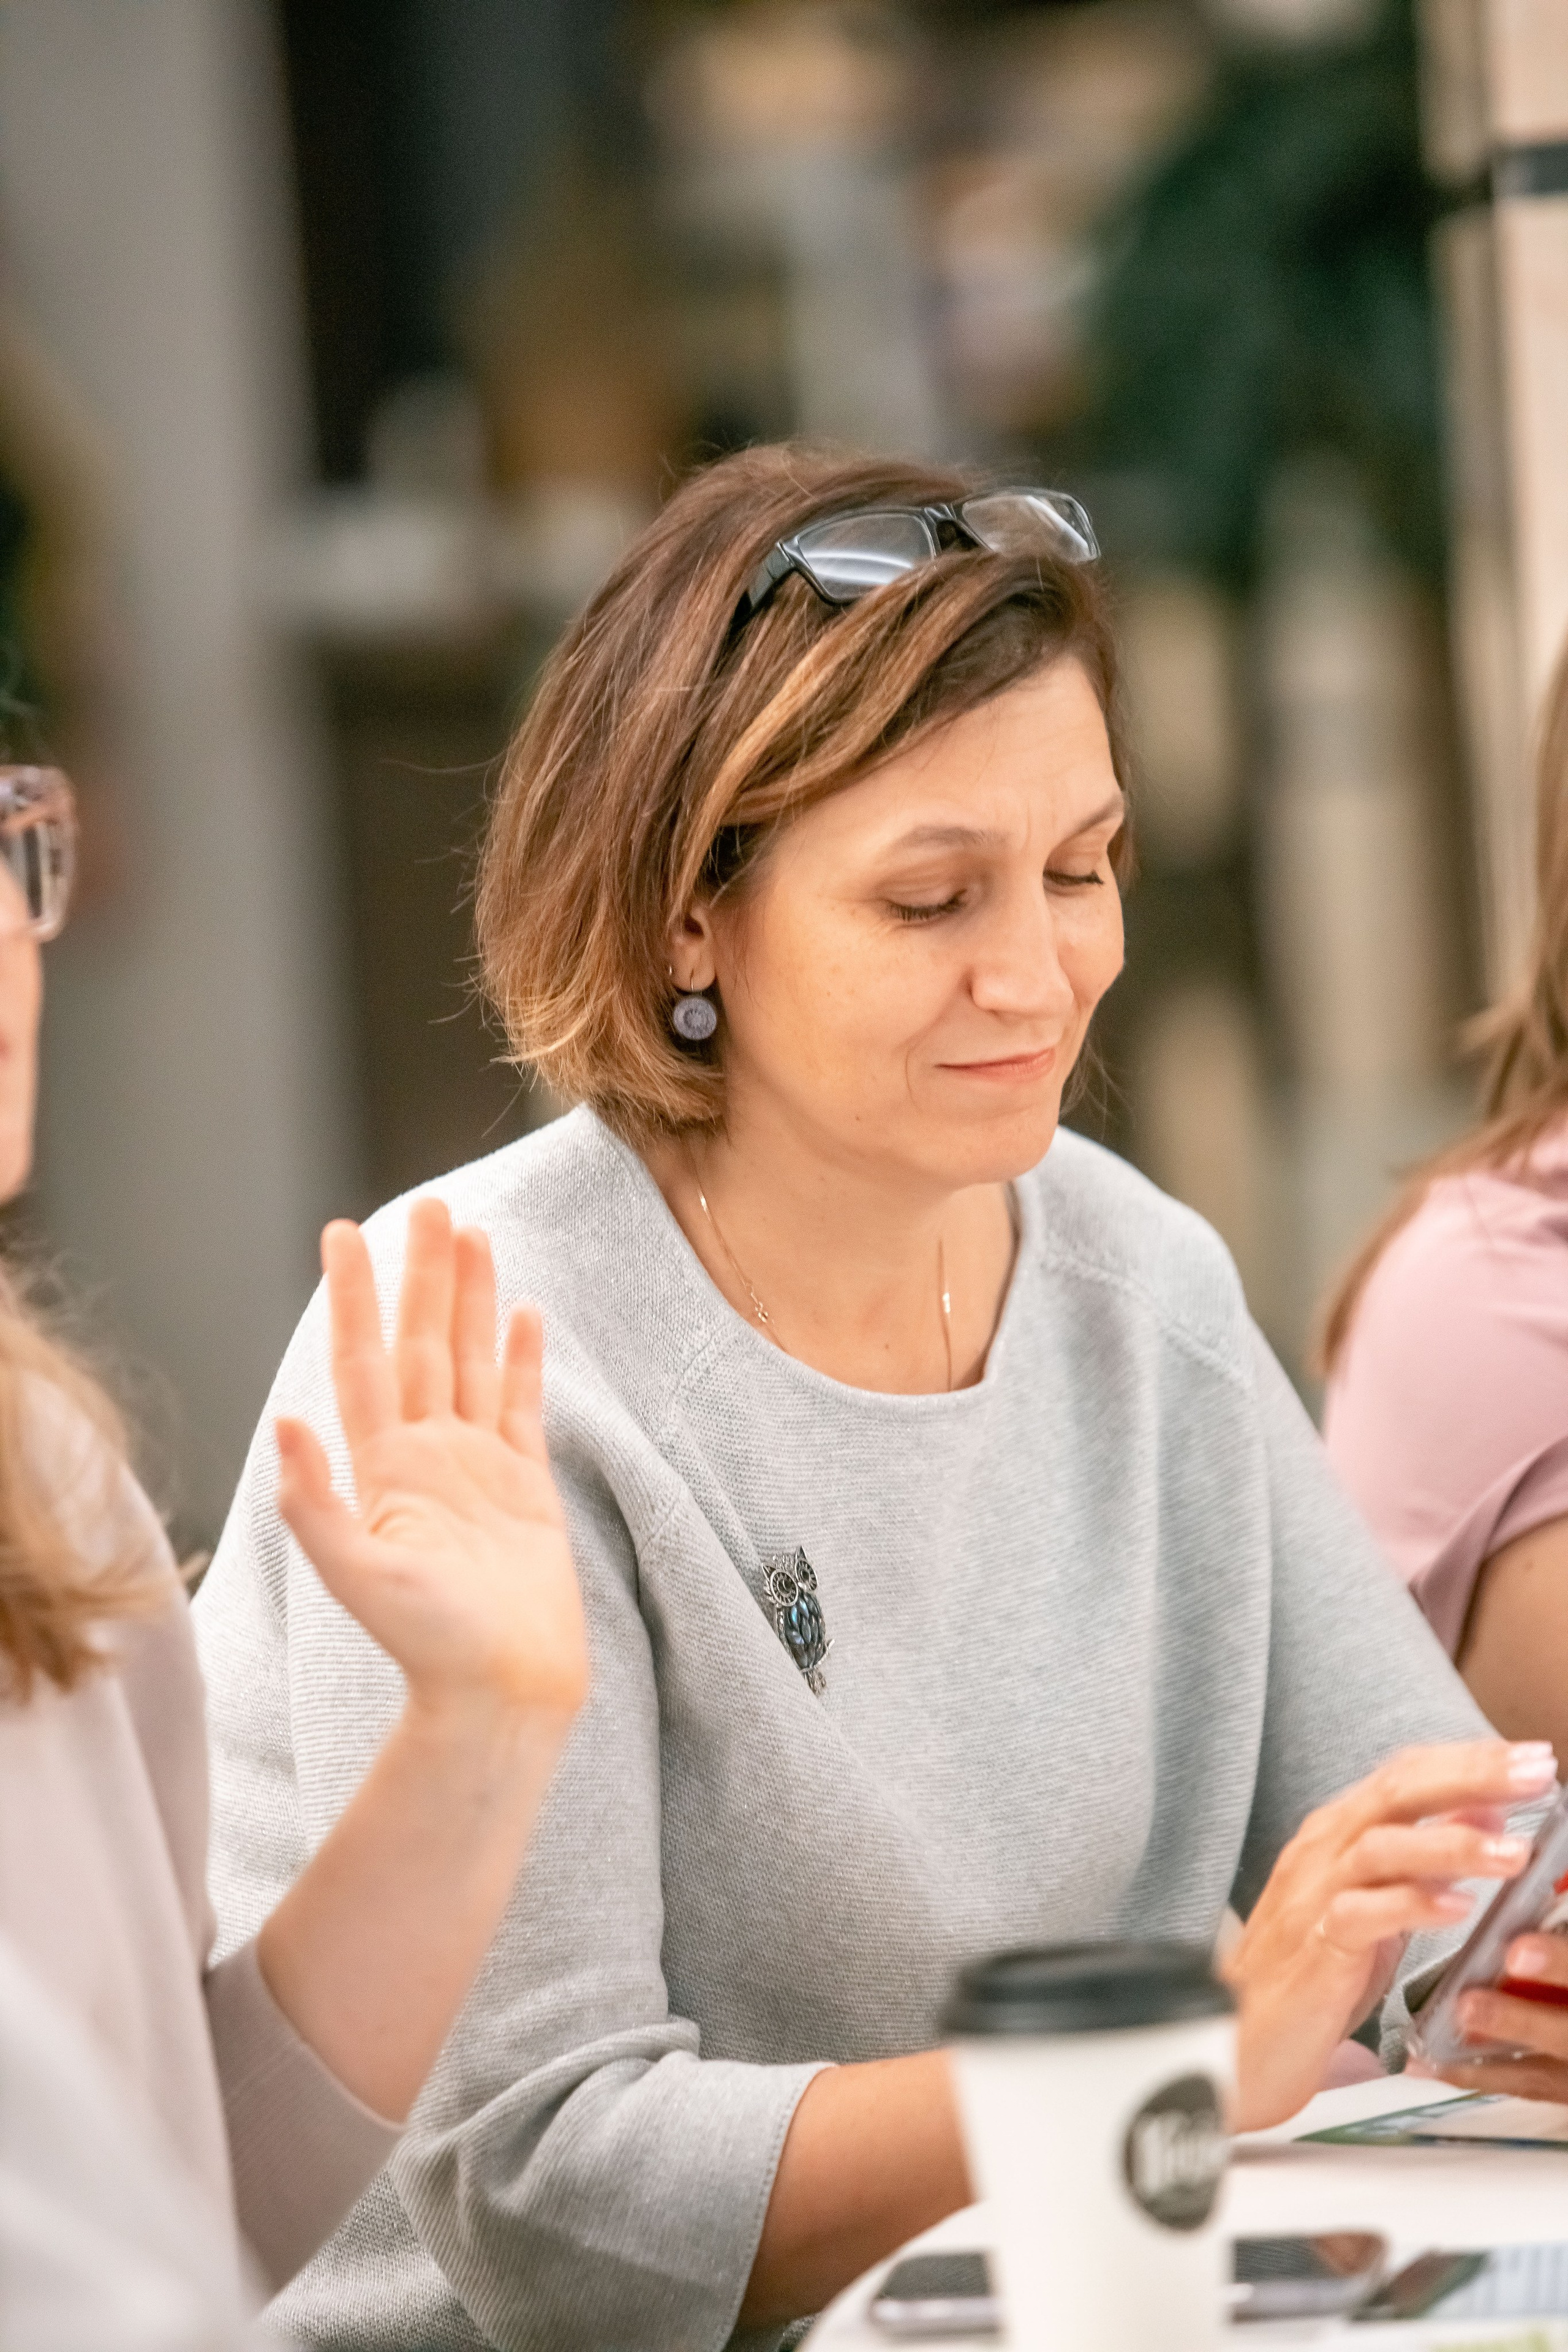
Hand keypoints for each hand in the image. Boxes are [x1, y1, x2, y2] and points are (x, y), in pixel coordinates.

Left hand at [275, 1198, 588, 1729]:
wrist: (502, 1692)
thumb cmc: (430, 1646)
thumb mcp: (359, 1577)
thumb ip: (316, 1505)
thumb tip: (283, 1424)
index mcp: (384, 1468)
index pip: (364, 1360)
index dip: (354, 1296)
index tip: (344, 1233)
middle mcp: (427, 1455)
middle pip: (424, 1343)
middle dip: (422, 1274)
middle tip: (427, 1205)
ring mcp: (478, 1466)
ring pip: (473, 1361)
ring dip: (471, 1299)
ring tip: (472, 1235)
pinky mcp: (525, 1485)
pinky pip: (521, 1406)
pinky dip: (522, 1358)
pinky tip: (524, 1313)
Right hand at [1222, 1739, 1555, 2130]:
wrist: (1240, 2034)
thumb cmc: (1310, 1972)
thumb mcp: (1377, 1905)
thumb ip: (1423, 1861)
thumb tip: (1485, 1816)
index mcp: (1338, 1833)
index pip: (1405, 1773)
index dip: (1470, 1761)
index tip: (1532, 1758)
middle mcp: (1323, 1850)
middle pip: (1396, 1791)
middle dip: (1471, 1777)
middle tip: (1535, 1772)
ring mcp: (1313, 1894)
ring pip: (1381, 1846)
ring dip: (1452, 1843)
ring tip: (1514, 1852)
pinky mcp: (1313, 1945)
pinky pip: (1361, 1914)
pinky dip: (1412, 1905)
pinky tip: (1457, 1908)